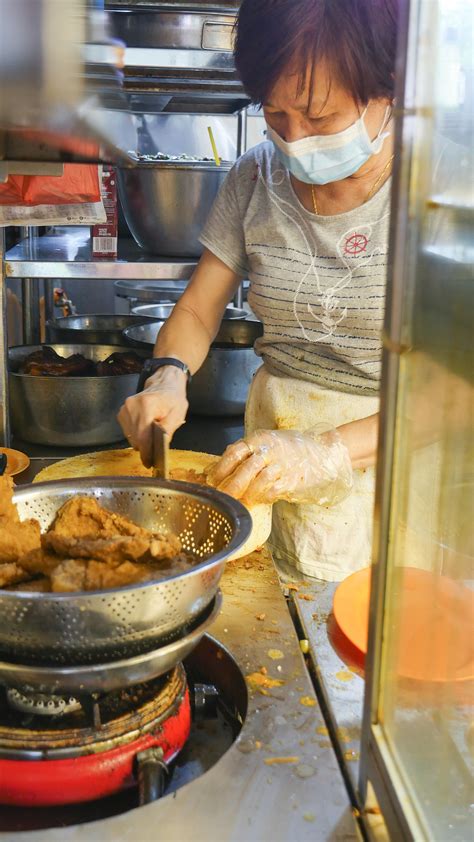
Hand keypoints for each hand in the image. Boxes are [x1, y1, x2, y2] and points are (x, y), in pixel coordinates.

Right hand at [117, 366, 187, 467]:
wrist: (164, 384)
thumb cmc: (173, 398)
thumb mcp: (177, 414)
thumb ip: (167, 431)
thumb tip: (158, 447)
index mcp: (146, 405)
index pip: (142, 436)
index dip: (146, 452)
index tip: (149, 463)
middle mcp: (131, 406)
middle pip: (135, 438)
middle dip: (146, 447)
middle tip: (156, 449)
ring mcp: (124, 409)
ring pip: (131, 437)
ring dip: (142, 440)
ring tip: (153, 433)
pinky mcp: (121, 413)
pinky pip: (128, 432)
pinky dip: (137, 435)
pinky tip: (146, 429)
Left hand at [207, 428, 352, 505]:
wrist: (323, 453)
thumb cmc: (290, 450)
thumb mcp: (267, 443)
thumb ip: (245, 452)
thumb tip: (215, 467)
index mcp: (260, 438)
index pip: (234, 452)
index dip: (220, 468)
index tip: (211, 481)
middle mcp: (270, 449)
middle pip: (243, 468)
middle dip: (229, 486)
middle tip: (221, 497)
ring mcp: (283, 464)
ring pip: (257, 481)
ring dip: (246, 494)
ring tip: (239, 501)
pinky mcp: (293, 478)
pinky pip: (273, 490)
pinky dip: (263, 497)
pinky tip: (258, 500)